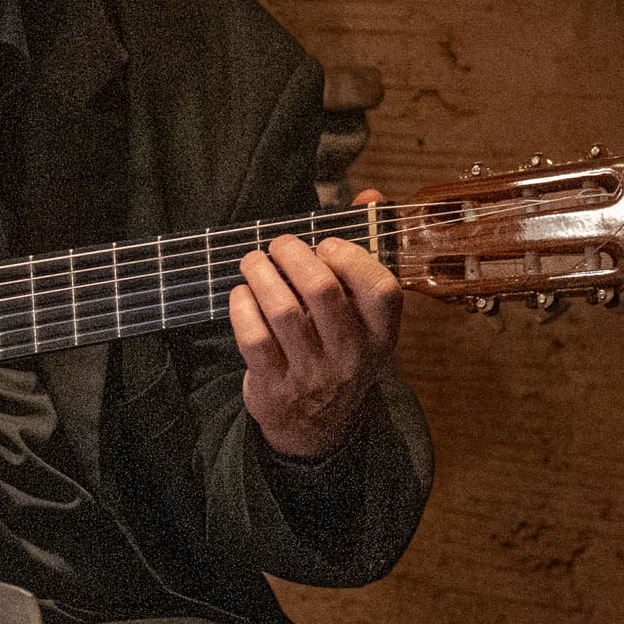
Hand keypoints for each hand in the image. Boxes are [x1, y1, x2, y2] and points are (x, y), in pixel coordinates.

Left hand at [227, 191, 404, 461]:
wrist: (316, 428)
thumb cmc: (338, 352)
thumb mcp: (364, 316)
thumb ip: (365, 252)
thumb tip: (369, 194)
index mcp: (382, 336)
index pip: (382, 287)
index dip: (350, 256)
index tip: (325, 246)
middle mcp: (352, 356)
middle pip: (322, 289)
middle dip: (292, 255)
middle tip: (277, 245)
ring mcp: (313, 375)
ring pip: (283, 310)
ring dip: (261, 275)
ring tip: (253, 262)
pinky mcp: (274, 388)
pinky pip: (253, 338)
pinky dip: (242, 307)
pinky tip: (241, 295)